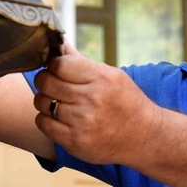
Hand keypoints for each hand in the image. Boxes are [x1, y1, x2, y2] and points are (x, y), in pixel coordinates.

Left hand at [33, 43, 161, 165]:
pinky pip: (43, 124)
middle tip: (52, 84)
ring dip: (45, 100)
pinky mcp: (75, 142)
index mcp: (101, 78)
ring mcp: (82, 122)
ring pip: (42, 102)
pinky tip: (57, 117)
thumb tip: (59, 44)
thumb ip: (82, 61)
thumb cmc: (126, 101)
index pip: (59, 64)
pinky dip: (45, 118)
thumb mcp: (112, 75)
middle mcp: (91, 99)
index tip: (57, 68)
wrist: (145, 136)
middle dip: (45, 80)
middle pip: (47, 82)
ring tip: (56, 101)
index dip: (53, 65)